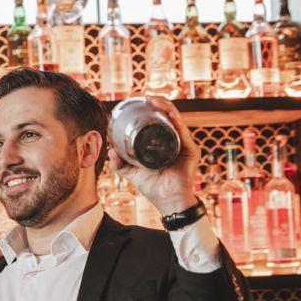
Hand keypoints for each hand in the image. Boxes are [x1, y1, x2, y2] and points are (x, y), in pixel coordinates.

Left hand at [107, 97, 199, 216]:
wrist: (168, 202)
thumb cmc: (154, 188)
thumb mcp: (132, 173)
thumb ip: (120, 164)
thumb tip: (110, 151)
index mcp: (165, 142)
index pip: (160, 119)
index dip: (152, 108)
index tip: (139, 101)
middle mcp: (176, 140)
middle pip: (169, 115)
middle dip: (158, 102)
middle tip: (144, 98)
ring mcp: (184, 144)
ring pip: (176, 118)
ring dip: (164, 106)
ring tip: (152, 100)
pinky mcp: (190, 150)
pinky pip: (182, 131)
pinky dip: (175, 120)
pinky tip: (167, 112)